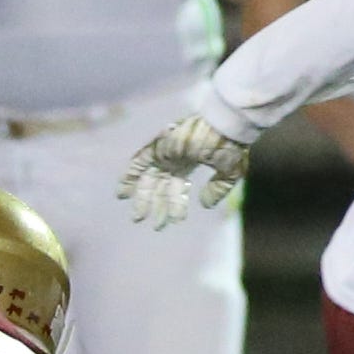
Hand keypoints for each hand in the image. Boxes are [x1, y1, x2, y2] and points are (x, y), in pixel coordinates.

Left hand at [118, 115, 251, 227]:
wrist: (225, 126)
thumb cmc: (230, 146)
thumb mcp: (228, 172)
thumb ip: (218, 189)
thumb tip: (205, 205)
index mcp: (191, 162)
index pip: (179, 187)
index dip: (176, 204)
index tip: (175, 221)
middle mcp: (175, 158)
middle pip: (161, 186)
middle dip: (156, 205)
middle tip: (155, 227)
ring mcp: (165, 152)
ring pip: (148, 177)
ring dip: (141, 196)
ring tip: (137, 218)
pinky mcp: (158, 147)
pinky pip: (139, 162)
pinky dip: (130, 176)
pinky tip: (123, 193)